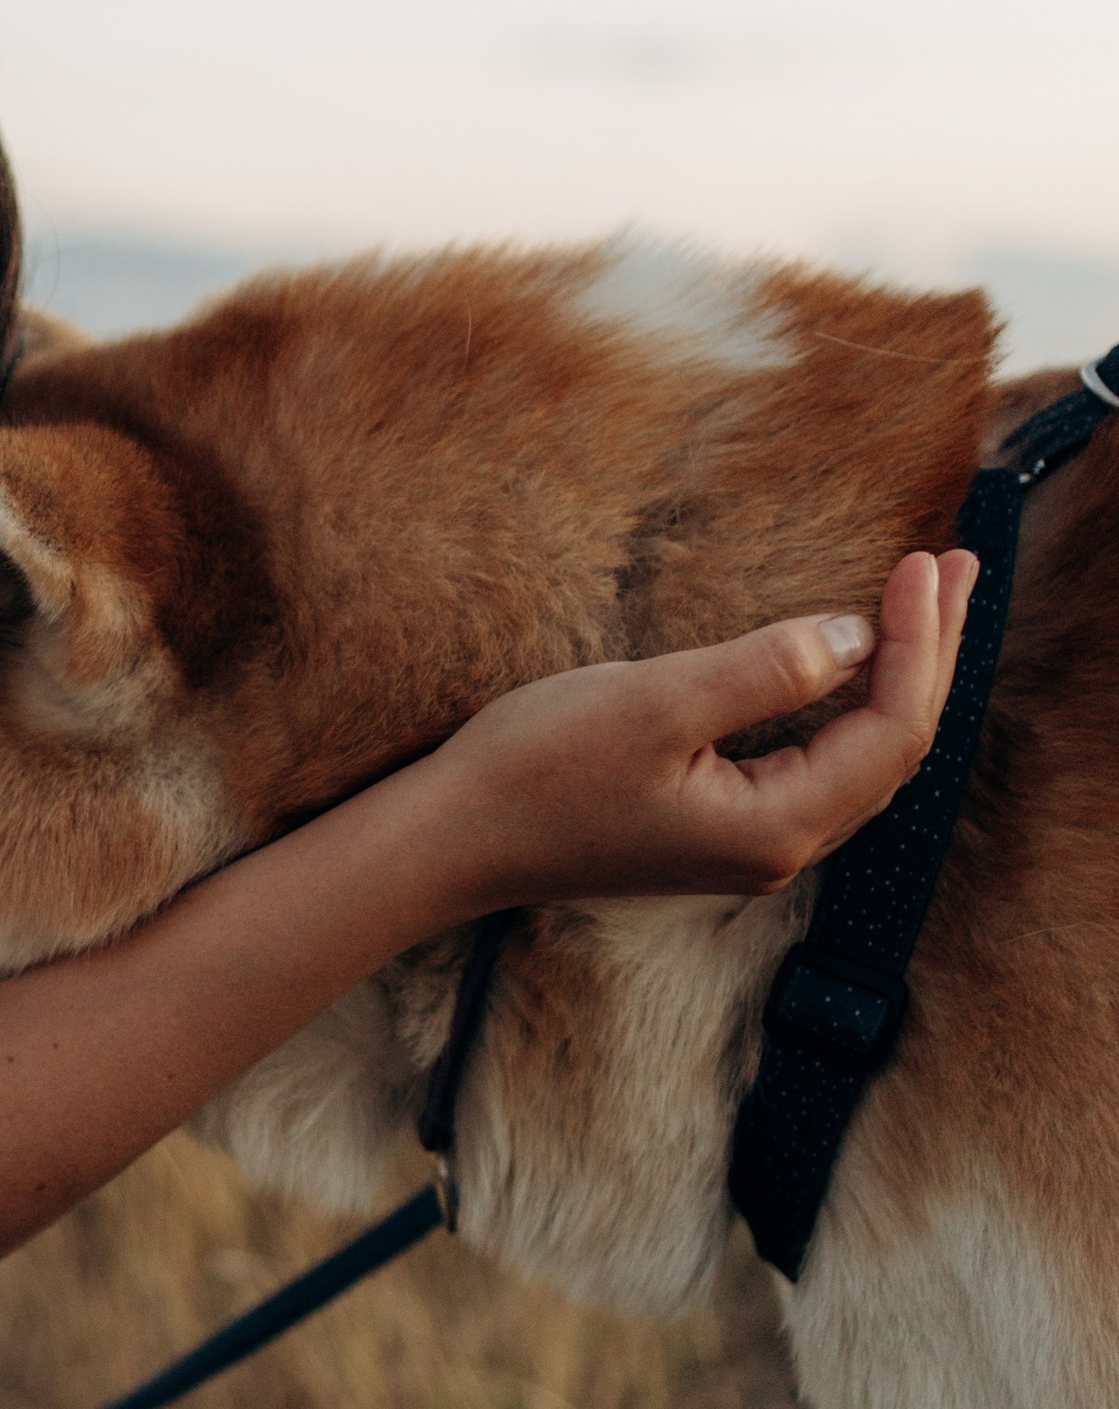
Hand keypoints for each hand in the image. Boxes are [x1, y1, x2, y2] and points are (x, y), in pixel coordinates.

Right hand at [434, 548, 978, 909]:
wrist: (453, 838)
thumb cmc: (538, 770)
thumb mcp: (656, 703)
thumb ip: (765, 671)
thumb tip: (854, 640)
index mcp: (776, 826)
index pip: (891, 731)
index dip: (920, 642)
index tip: (923, 559)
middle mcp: (778, 849)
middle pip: (891, 749)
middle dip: (928, 654)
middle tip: (956, 566)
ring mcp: (749, 845)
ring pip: (858, 758)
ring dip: (895, 676)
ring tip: (923, 603)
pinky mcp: (717, 828)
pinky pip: (816, 764)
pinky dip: (846, 704)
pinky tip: (852, 665)